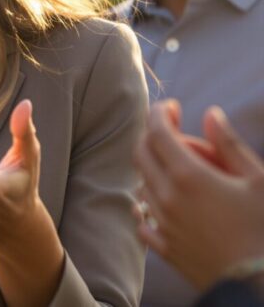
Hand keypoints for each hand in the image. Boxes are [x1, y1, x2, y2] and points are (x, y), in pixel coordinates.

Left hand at [134, 99, 263, 289]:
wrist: (262, 287)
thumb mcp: (258, 180)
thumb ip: (229, 143)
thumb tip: (210, 113)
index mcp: (188, 176)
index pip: (157, 131)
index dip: (160, 112)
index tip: (172, 106)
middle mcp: (167, 197)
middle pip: (142, 153)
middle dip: (152, 135)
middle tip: (172, 131)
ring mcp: (163, 224)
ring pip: (142, 184)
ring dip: (153, 169)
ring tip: (177, 168)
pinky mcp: (165, 248)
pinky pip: (144, 221)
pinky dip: (149, 206)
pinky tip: (163, 203)